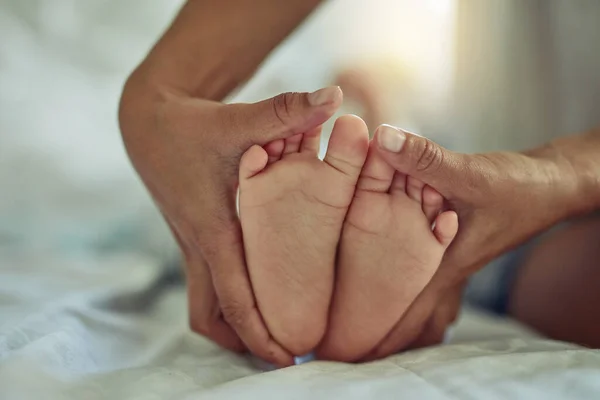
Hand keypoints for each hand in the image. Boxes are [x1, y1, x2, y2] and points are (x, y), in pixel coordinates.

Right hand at [119, 76, 342, 365]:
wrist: (148, 122)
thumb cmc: (195, 124)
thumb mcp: (238, 119)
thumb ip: (286, 111)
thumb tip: (333, 97)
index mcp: (213, 227)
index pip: (235, 294)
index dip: (261, 330)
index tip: (290, 358)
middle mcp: (199, 245)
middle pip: (213, 317)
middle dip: (246, 341)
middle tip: (286, 356)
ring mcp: (192, 246)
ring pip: (205, 307)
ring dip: (233, 326)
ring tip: (272, 337)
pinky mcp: (193, 239)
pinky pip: (207, 286)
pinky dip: (228, 302)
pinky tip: (257, 295)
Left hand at [362, 125, 574, 358]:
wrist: (551, 184)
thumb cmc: (517, 185)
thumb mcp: (470, 173)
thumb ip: (424, 159)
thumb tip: (380, 138)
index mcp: (446, 263)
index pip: (407, 309)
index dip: (378, 331)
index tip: (348, 352)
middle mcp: (447, 267)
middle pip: (412, 312)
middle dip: (382, 332)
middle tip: (347, 351)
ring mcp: (453, 258)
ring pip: (422, 295)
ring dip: (399, 311)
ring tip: (371, 330)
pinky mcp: (456, 242)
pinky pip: (429, 273)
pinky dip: (413, 283)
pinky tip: (401, 282)